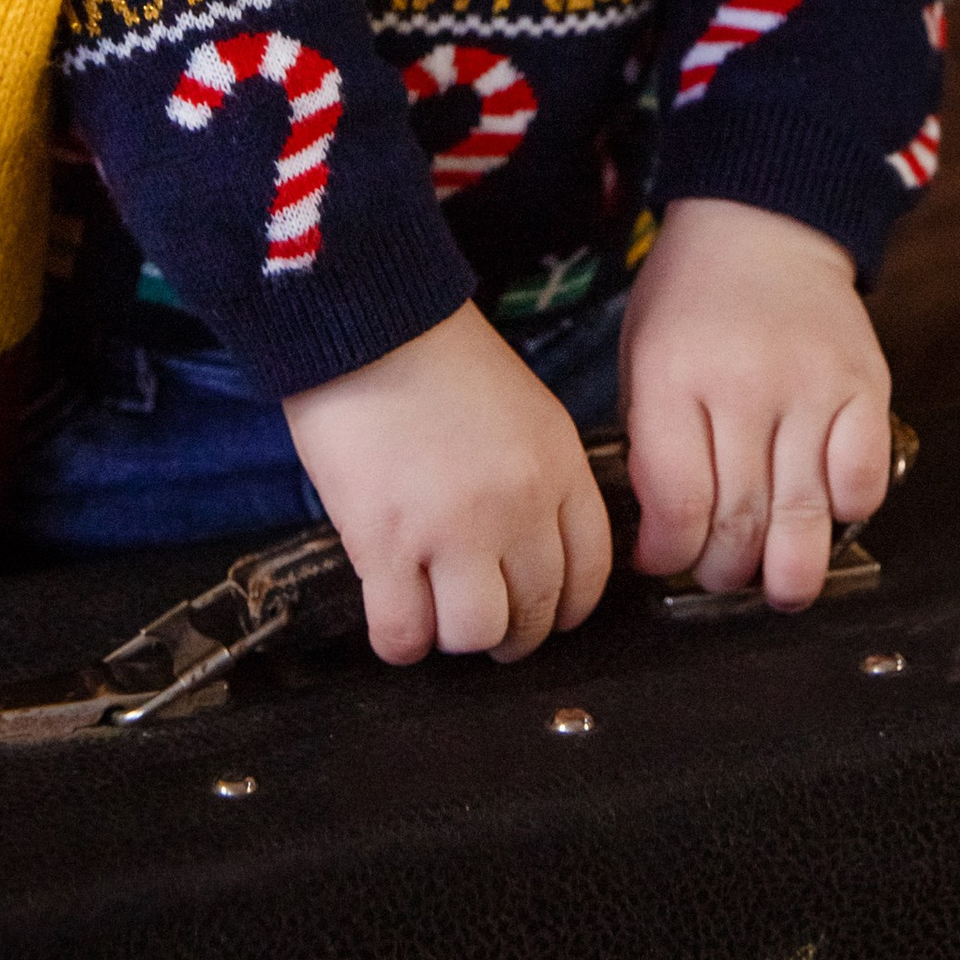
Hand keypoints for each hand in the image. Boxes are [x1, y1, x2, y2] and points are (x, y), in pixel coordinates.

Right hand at [283, 301, 612, 666]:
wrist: (368, 319)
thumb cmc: (436, 356)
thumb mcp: (522, 407)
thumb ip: (539, 477)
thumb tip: (528, 550)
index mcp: (558, 465)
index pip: (590, 572)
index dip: (565, 607)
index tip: (539, 611)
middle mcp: (519, 504)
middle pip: (537, 613)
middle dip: (510, 632)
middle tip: (479, 619)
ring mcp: (454, 528)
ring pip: (475, 635)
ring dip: (453, 636)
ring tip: (431, 610)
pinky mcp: (387, 543)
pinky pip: (404, 635)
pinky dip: (398, 639)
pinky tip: (390, 612)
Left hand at [617, 196, 893, 610]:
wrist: (764, 222)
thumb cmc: (693, 298)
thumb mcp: (641, 359)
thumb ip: (650, 446)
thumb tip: (666, 540)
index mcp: (674, 375)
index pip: (677, 505)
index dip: (668, 556)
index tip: (664, 559)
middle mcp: (745, 383)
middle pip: (740, 524)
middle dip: (724, 572)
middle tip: (719, 572)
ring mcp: (812, 385)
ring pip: (804, 520)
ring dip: (785, 572)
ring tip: (773, 580)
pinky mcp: (866, 386)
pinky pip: (862, 484)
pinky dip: (844, 517)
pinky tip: (821, 512)